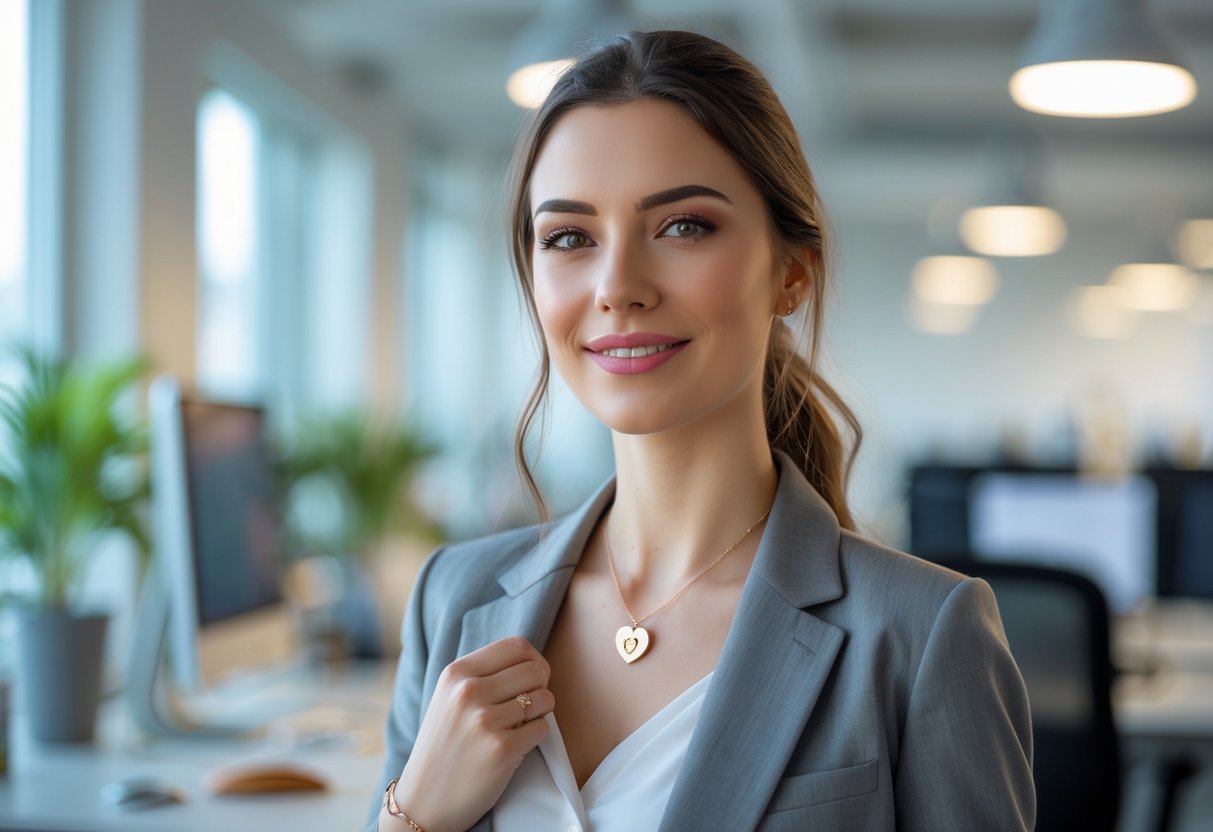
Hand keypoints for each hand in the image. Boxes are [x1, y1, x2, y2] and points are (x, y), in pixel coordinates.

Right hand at [389, 636, 553, 831]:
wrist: (424, 800)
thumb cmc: (445, 745)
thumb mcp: (449, 697)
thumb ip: (484, 674)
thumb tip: (532, 659)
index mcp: (456, 673)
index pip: (516, 645)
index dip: (533, 660)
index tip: (530, 678)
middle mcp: (468, 692)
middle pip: (536, 669)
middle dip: (540, 687)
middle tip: (526, 706)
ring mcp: (484, 721)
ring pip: (544, 698)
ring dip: (539, 713)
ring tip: (518, 727)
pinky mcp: (501, 749)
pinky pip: (542, 729)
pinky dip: (535, 738)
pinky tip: (514, 746)